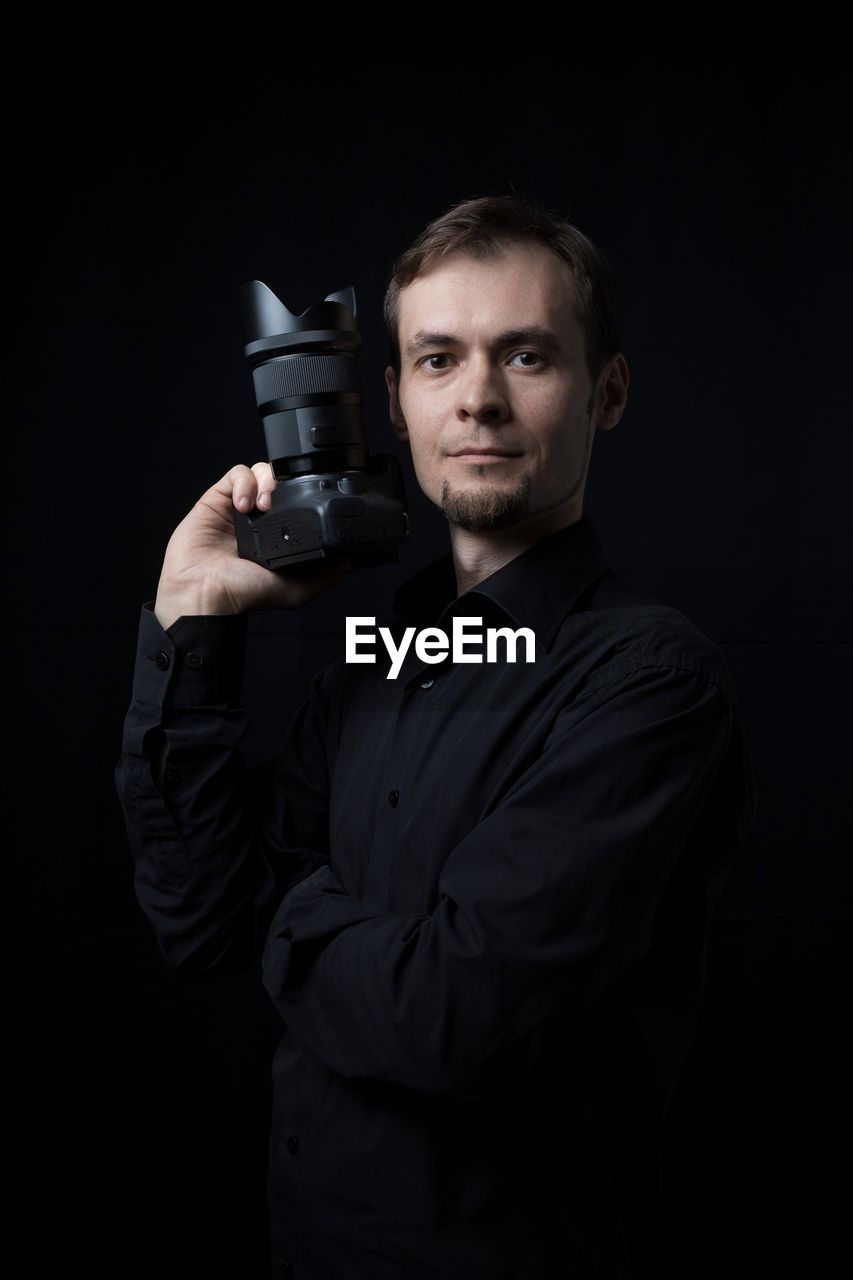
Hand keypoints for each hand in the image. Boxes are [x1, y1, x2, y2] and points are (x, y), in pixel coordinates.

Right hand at [153, 462, 352, 628]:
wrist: (205, 593)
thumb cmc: (243, 596)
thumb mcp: (295, 591)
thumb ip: (324, 577)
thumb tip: (349, 563)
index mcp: (279, 536)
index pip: (299, 502)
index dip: (306, 496)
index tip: (311, 503)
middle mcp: (260, 519)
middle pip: (281, 481)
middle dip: (287, 483)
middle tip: (285, 501)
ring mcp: (239, 507)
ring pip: (260, 472)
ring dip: (267, 481)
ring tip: (263, 505)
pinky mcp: (217, 498)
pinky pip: (236, 474)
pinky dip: (244, 482)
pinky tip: (244, 504)